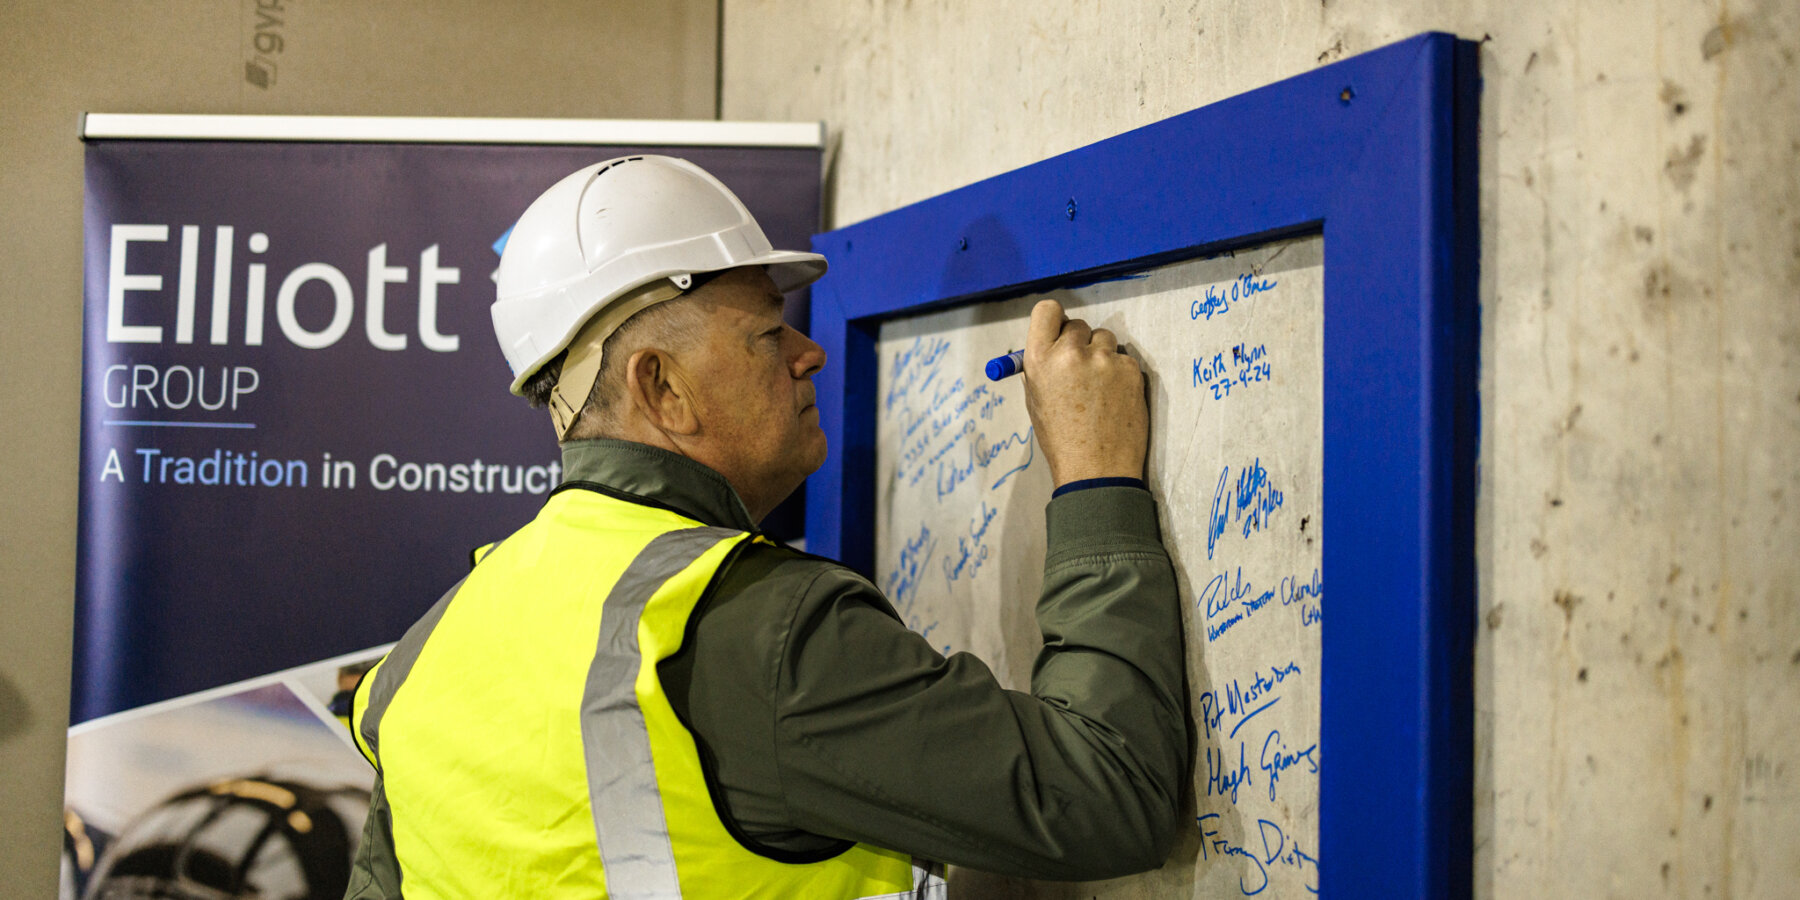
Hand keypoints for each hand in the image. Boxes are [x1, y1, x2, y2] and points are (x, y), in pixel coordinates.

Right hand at [1020, 299, 1148, 487]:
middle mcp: (1070, 353)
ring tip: (1099, 391)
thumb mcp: (1037, 399)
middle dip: (1080, 342)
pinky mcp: (1130, 369)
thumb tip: (1053, 342)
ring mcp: (1103, 359)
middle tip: (1081, 370)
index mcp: (1040, 359)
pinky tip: (1114, 400)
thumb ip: (1043, 366)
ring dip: (1102, 356)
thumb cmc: (1062, 439)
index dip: (1056, 319)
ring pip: (1105, 339)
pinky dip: (1121, 374)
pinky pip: (1124, 359)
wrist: (1096, 470)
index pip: (1047, 310)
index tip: (1061, 330)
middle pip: (1078, 324)